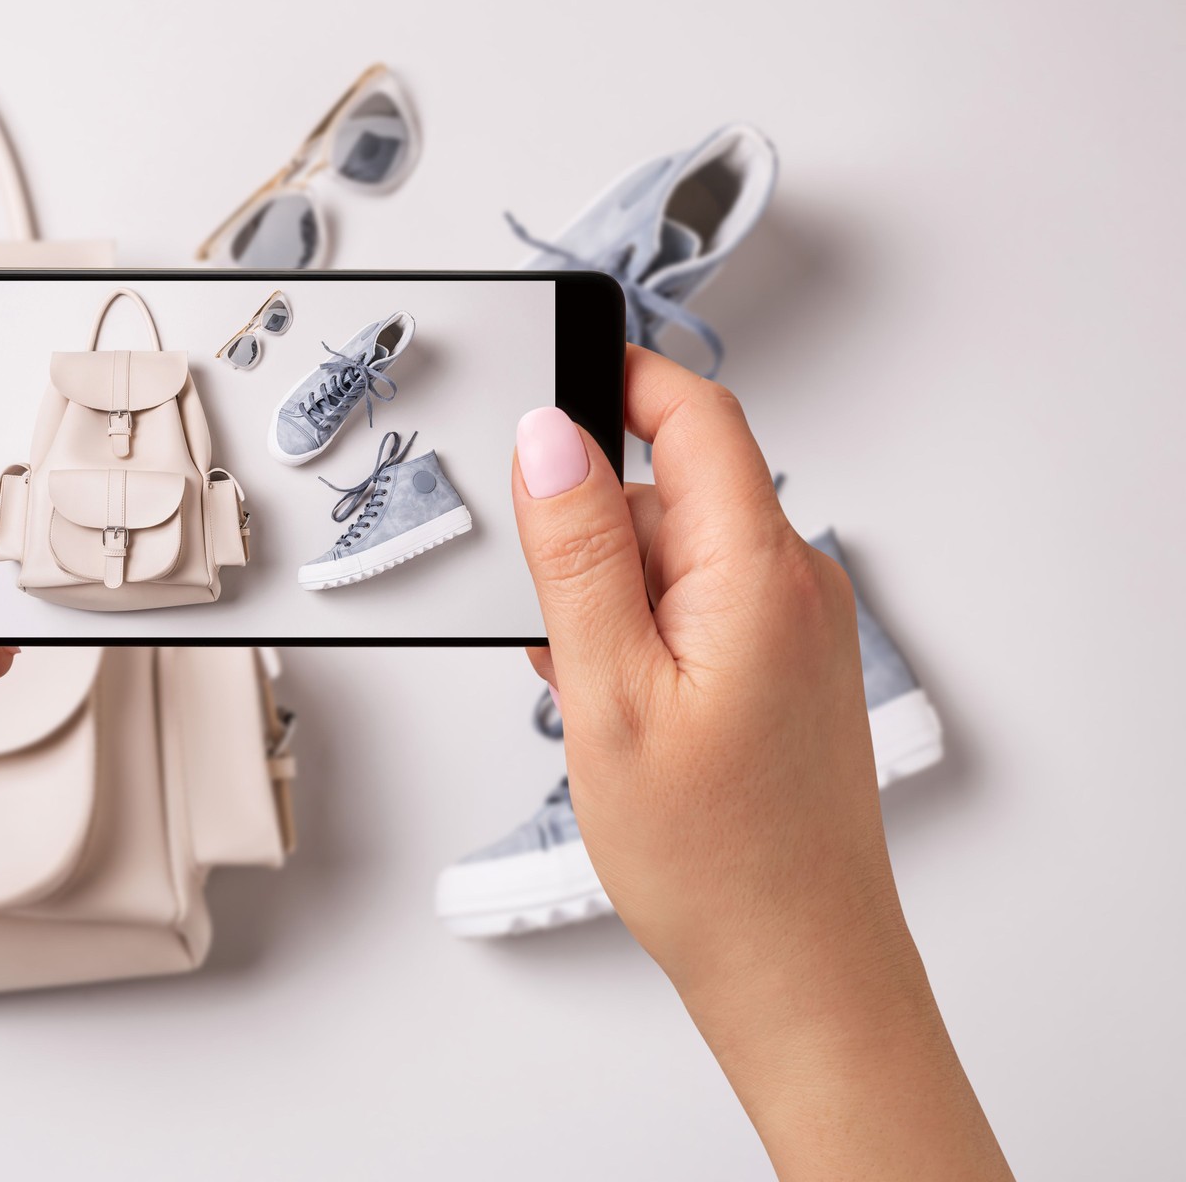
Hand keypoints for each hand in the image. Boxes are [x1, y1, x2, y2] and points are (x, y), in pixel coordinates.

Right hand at [512, 347, 1009, 1179]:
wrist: (796, 968)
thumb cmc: (716, 858)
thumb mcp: (609, 692)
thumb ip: (577, 553)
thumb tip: (549, 437)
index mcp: (756, 570)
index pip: (694, 413)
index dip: (615, 373)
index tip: (543, 368)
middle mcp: (791, 583)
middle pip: (672, 486)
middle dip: (588, 523)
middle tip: (540, 609)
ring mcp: (792, 628)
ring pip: (674, 553)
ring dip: (607, 590)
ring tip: (581, 686)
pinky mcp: (781, 668)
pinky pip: (694, 605)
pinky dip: (637, 631)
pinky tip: (611, 702)